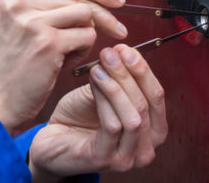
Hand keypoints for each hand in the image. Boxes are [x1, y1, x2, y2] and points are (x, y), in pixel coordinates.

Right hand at [0, 0, 126, 131]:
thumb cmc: (7, 69)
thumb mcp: (15, 25)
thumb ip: (43, 6)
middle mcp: (19, 1)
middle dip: (104, 14)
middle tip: (119, 30)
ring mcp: (33, 21)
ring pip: (85, 15)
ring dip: (87, 35)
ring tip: (71, 52)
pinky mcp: (47, 43)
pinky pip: (86, 37)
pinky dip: (84, 51)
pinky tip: (67, 63)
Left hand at [28, 45, 167, 179]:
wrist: (51, 138)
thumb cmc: (79, 117)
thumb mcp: (104, 91)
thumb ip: (119, 77)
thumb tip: (125, 51)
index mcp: (151, 131)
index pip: (157, 96)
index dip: (143, 70)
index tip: (126, 49)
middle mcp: (145, 149)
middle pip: (147, 105)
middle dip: (129, 74)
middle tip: (111, 53)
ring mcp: (126, 159)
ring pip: (133, 117)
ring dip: (116, 86)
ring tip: (99, 66)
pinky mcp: (105, 160)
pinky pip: (113, 126)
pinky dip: (104, 99)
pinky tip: (94, 81)